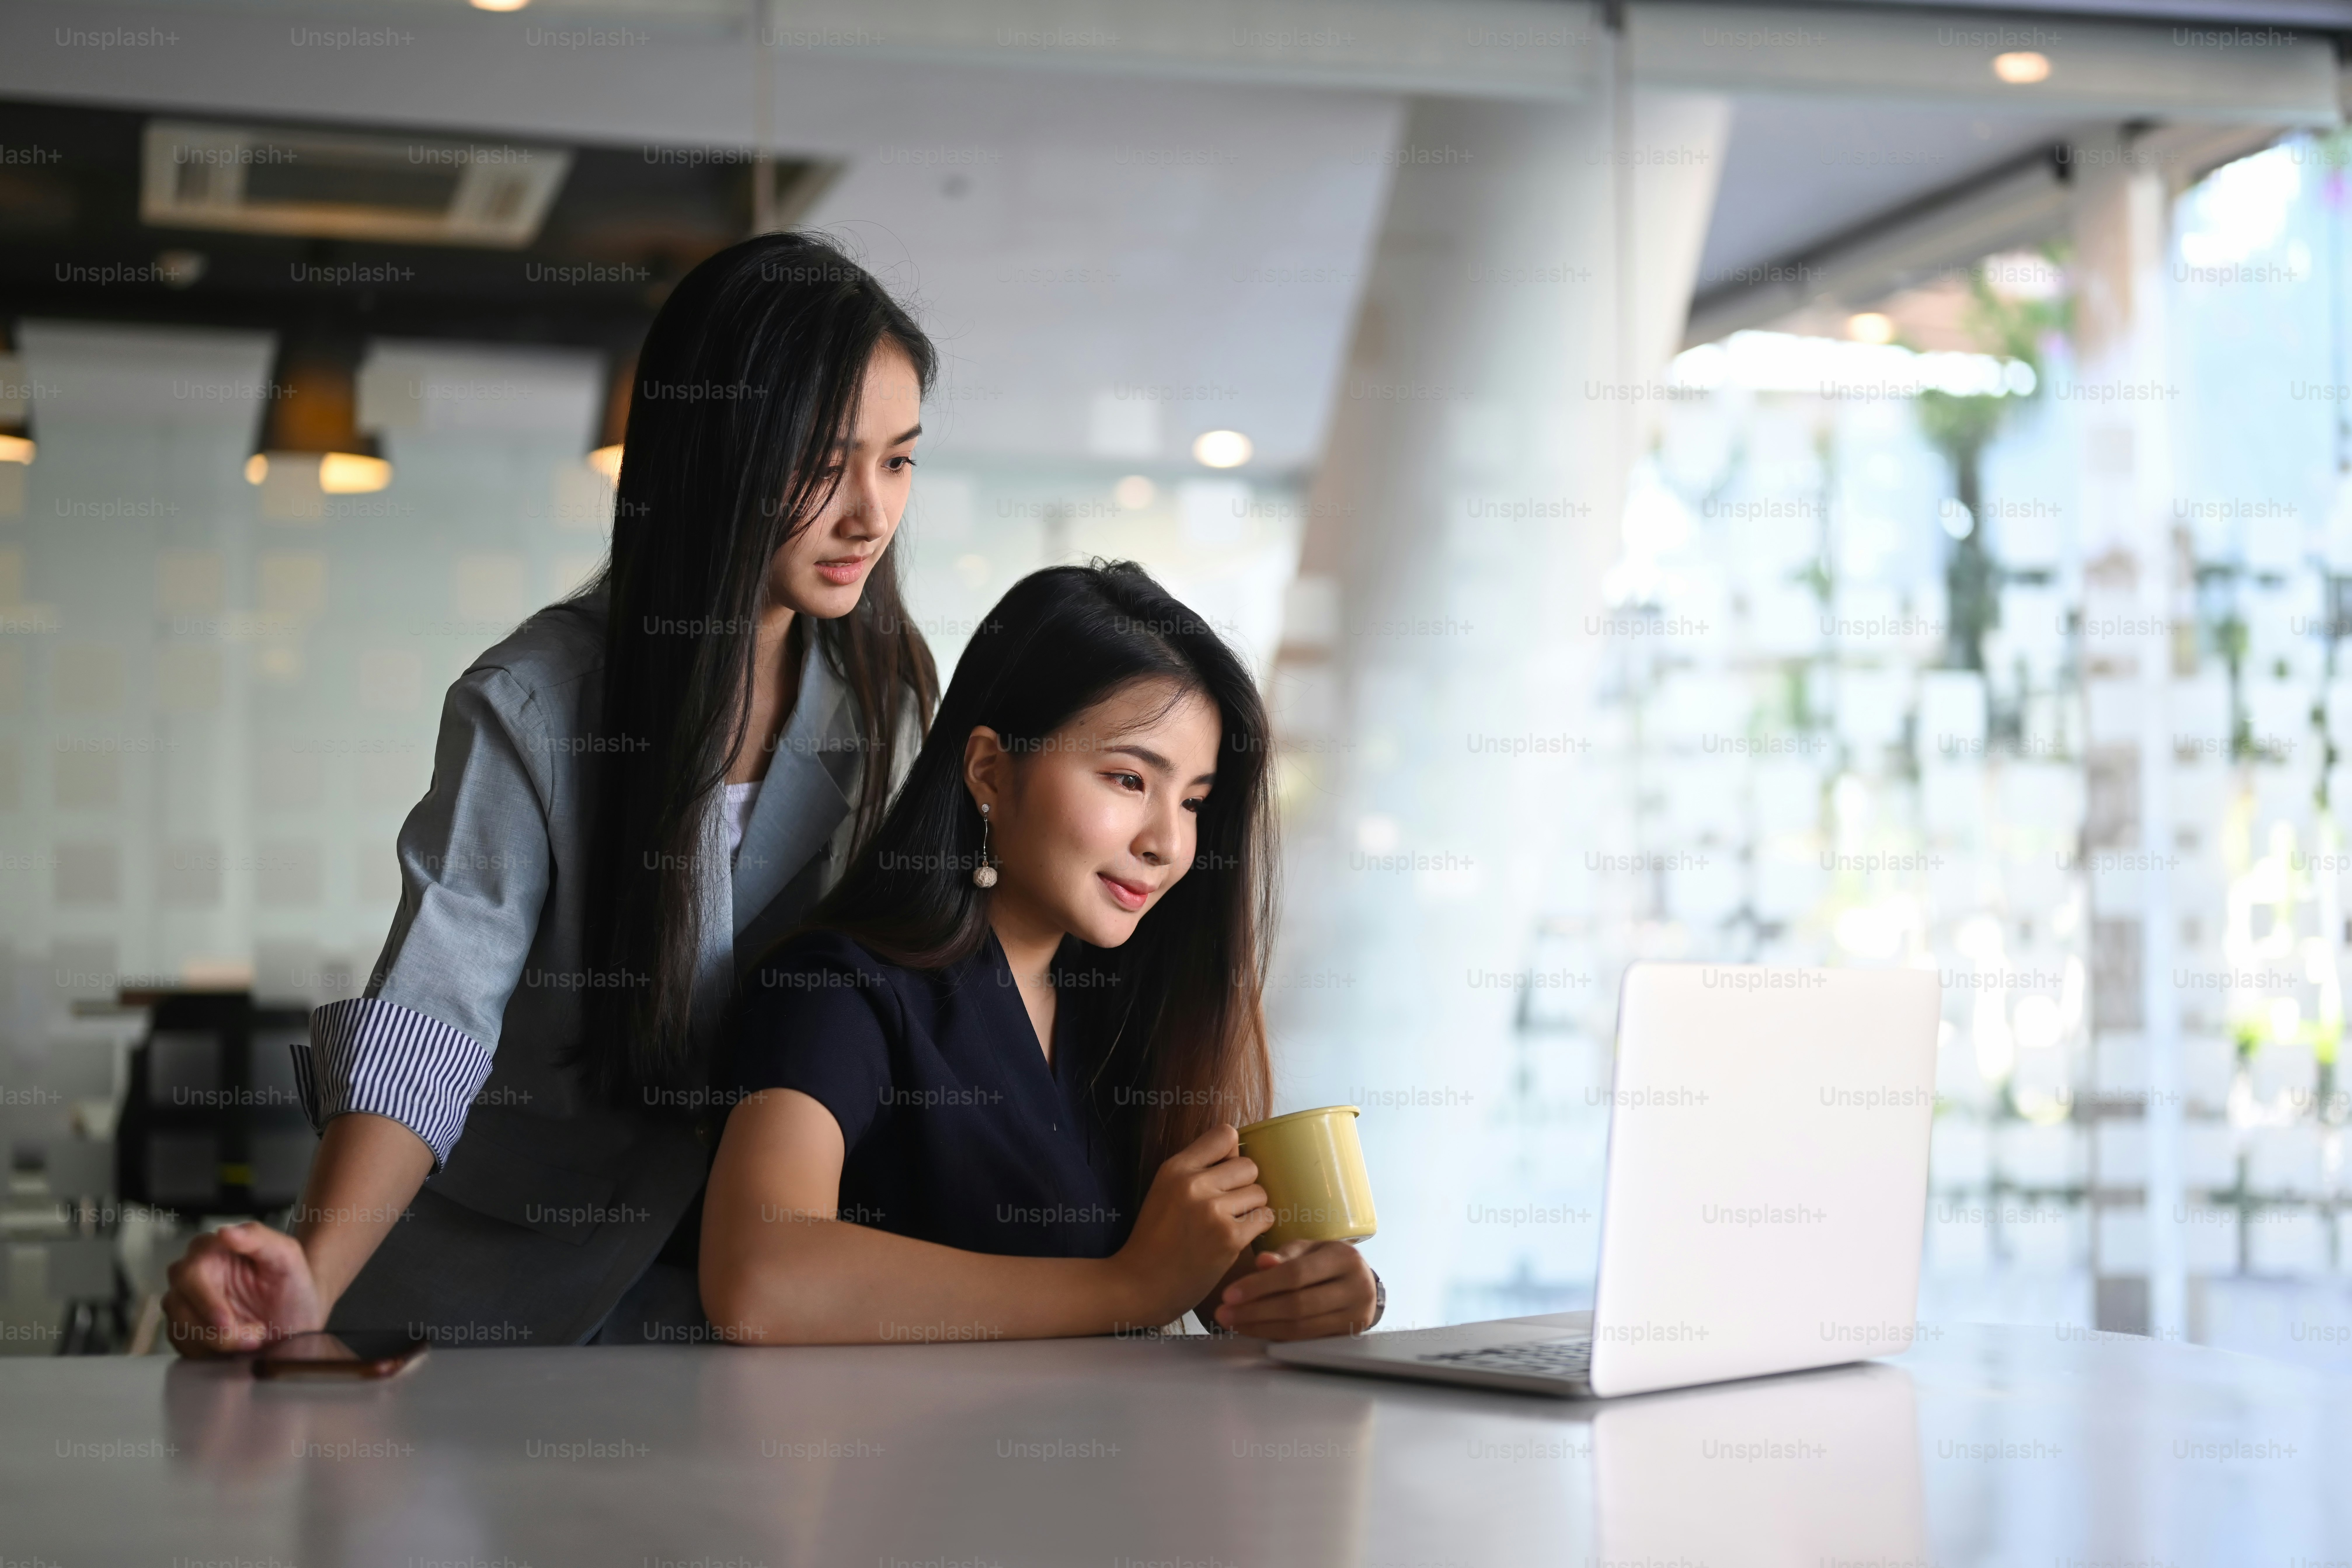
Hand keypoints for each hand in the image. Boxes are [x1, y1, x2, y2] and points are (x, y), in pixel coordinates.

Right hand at [163, 1222, 324, 1356]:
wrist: (299, 1318)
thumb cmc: (293, 1284)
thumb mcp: (287, 1257)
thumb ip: (258, 1237)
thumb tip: (225, 1232)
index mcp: (211, 1250)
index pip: (191, 1273)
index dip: (206, 1301)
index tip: (227, 1321)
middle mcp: (191, 1275)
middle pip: (180, 1305)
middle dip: (216, 1329)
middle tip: (252, 1338)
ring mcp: (185, 1304)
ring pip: (180, 1328)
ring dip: (218, 1343)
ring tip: (254, 1340)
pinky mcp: (185, 1329)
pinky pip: (183, 1346)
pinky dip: (210, 1353)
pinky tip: (236, 1349)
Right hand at [1110, 1124, 1271, 1326]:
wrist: (1139, 1285)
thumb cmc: (1154, 1239)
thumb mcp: (1165, 1190)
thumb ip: (1197, 1167)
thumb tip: (1236, 1145)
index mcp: (1175, 1168)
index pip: (1225, 1135)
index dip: (1231, 1154)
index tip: (1223, 1174)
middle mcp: (1193, 1184)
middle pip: (1249, 1165)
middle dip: (1243, 1186)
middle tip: (1226, 1208)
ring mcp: (1212, 1211)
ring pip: (1260, 1193)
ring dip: (1251, 1209)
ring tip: (1228, 1225)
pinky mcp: (1229, 1238)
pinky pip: (1264, 1218)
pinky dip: (1256, 1229)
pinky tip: (1235, 1239)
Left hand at [1212, 1239, 1377, 1340]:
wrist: (1363, 1283)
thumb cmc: (1327, 1262)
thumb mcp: (1309, 1249)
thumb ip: (1285, 1255)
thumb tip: (1261, 1262)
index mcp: (1343, 1258)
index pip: (1296, 1274)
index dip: (1260, 1285)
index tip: (1229, 1294)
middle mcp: (1355, 1287)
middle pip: (1297, 1304)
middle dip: (1255, 1311)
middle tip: (1223, 1313)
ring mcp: (1355, 1315)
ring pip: (1300, 1327)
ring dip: (1260, 1327)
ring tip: (1232, 1322)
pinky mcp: (1348, 1335)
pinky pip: (1304, 1339)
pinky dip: (1276, 1335)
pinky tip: (1253, 1330)